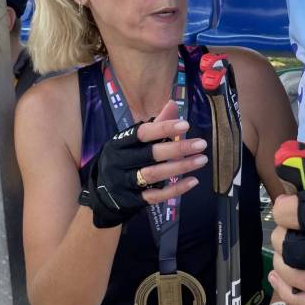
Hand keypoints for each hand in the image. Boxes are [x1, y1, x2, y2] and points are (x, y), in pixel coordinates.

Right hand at [79, 100, 207, 227]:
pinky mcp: (133, 200)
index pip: (142, 133)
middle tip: (201, 144)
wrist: (102, 194)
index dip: (164, 128)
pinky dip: (176, 189)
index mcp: (119, 143)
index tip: (186, 125)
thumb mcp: (132, 142)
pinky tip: (193, 181)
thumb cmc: (123, 160)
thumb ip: (155, 125)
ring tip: (201, 159)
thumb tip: (173, 104)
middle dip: (177, 148)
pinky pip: (156, 195)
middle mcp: (120, 162)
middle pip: (150, 154)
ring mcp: (125, 183)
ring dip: (180, 167)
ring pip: (153, 175)